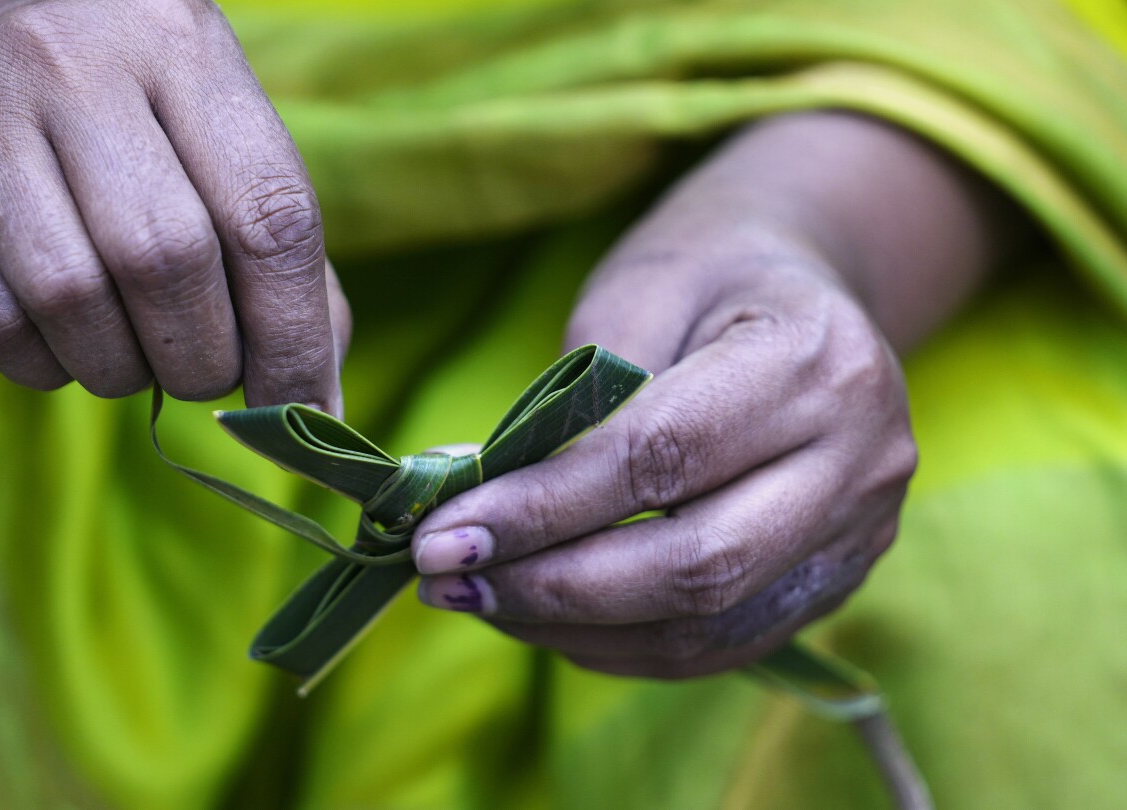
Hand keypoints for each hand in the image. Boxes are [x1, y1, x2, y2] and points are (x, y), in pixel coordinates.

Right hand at [0, 0, 347, 406]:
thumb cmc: (121, 114)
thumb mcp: (212, 134)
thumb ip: (276, 250)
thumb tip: (314, 404)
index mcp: (180, 42)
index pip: (269, 213)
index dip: (294, 334)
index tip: (301, 404)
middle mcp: (72, 62)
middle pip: (166, 260)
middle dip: (203, 357)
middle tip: (204, 371)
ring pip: (72, 302)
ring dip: (123, 370)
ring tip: (135, 353)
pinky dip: (48, 365)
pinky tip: (65, 336)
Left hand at [411, 236, 916, 677]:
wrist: (806, 290)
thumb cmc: (707, 275)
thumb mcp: (636, 290)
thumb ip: (575, 400)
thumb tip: (480, 508)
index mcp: (815, 364)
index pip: (662, 458)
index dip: (543, 508)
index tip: (440, 532)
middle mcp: (861, 461)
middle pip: (695, 566)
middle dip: (553, 586)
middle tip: (445, 579)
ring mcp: (860, 534)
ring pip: (705, 624)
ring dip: (573, 628)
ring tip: (478, 597)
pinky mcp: (835, 582)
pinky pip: (719, 643)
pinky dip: (620, 643)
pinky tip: (543, 617)